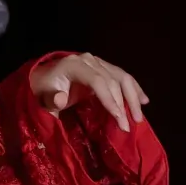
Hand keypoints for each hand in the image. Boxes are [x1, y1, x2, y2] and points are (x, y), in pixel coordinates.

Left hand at [30, 53, 148, 132]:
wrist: (41, 79)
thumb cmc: (42, 92)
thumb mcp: (42, 98)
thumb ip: (51, 100)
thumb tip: (61, 98)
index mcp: (74, 65)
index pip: (98, 81)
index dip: (110, 100)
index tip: (119, 119)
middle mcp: (88, 59)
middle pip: (113, 79)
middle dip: (124, 103)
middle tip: (129, 125)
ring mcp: (97, 61)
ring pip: (122, 77)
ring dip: (133, 97)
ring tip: (139, 117)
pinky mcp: (102, 66)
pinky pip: (121, 76)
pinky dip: (134, 88)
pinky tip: (144, 100)